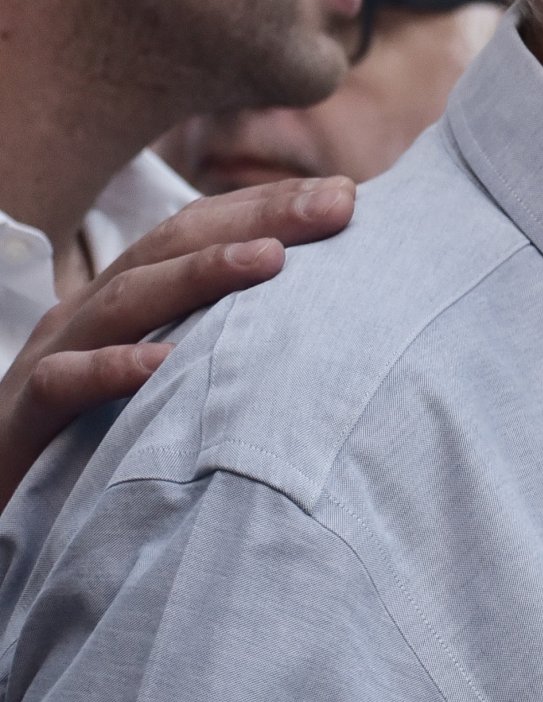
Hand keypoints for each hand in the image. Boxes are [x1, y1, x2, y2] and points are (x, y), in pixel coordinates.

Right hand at [0, 177, 354, 506]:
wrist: (1, 507)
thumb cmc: (95, 443)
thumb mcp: (165, 380)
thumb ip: (220, 339)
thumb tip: (321, 317)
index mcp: (126, 299)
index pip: (199, 230)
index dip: (269, 206)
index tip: (349, 194)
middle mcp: (89, 316)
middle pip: (172, 246)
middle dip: (258, 219)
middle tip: (337, 204)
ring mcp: (51, 361)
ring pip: (124, 302)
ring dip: (199, 275)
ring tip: (271, 259)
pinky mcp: (23, 422)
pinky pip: (64, 384)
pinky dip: (114, 370)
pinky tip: (166, 364)